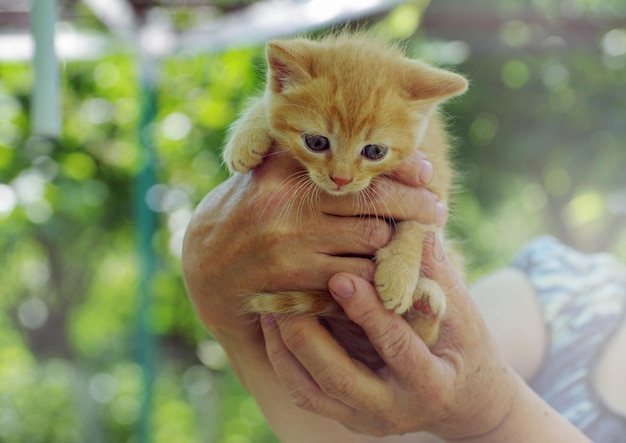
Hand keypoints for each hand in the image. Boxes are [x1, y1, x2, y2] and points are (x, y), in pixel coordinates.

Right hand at [182, 150, 445, 339]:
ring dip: (395, 244)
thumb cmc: (249, 214)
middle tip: (439, 209)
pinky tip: (382, 271)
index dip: (398, 169)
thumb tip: (363, 144)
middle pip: (373, 201)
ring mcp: (293, 243)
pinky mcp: (297, 280)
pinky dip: (374, 275)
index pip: (354, 162)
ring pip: (371, 242)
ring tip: (412, 240)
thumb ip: (304, 153)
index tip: (427, 172)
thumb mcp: (266, 174)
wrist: (210, 269)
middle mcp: (288, 203)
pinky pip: (356, 278)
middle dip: (415, 206)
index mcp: (283, 169)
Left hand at [260, 234, 519, 439]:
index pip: (395, 347)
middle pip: (338, 378)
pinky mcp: (344, 416)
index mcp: (431, 384)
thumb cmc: (462, 344)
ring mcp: (365, 418)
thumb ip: (434, 273)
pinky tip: (273, 326)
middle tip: (285, 294)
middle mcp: (394, 411)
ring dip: (284, 347)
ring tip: (270, 306)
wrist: (463, 398)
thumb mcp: (460, 311)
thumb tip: (413, 225)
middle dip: (307, 334)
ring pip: (310, 390)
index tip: (340, 276)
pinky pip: (302, 392)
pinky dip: (282, 359)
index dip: (368, 311)